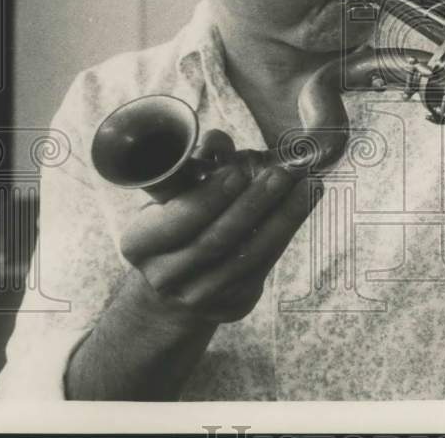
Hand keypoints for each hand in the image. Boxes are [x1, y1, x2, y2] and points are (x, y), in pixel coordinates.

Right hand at [118, 129, 320, 324]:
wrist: (174, 287)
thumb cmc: (174, 224)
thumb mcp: (169, 197)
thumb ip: (190, 168)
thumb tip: (217, 140)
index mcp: (139, 243)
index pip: (174, 223)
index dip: (207, 199)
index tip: (236, 172)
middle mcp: (164, 276)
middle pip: (215, 240)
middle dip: (252, 205)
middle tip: (281, 174)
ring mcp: (198, 296)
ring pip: (247, 256)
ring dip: (281, 218)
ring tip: (305, 187)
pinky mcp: (231, 304)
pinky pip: (263, 266)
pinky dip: (286, 232)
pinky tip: (303, 205)